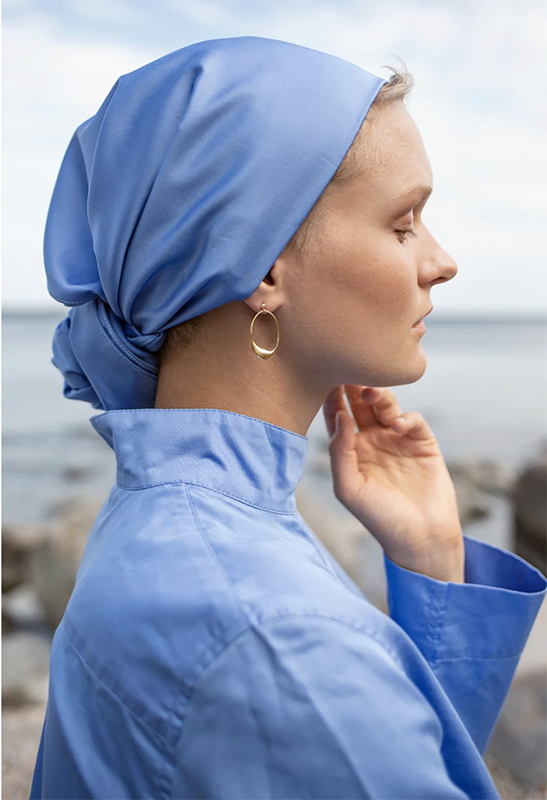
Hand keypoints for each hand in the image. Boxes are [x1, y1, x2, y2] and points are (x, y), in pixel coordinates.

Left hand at [323, 385, 463, 582]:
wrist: (420, 537)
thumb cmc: (378, 517)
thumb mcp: (349, 488)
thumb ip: (340, 452)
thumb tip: (341, 416)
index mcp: (350, 450)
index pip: (337, 415)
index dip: (331, 397)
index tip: (325, 377)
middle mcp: (372, 440)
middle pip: (360, 404)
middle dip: (354, 386)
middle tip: (349, 368)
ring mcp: (397, 439)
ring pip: (386, 405)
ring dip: (378, 395)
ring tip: (370, 394)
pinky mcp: (423, 442)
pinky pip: (412, 420)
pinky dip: (405, 417)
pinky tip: (397, 426)